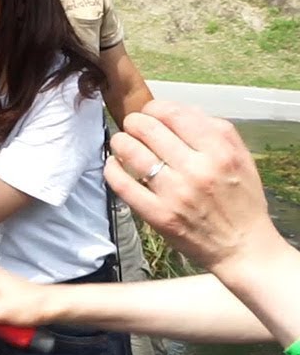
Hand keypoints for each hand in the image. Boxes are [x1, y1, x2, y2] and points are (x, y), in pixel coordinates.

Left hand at [104, 101, 275, 272]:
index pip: (174, 114)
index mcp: (219, 152)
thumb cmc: (242, 199)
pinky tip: (114, 164)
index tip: (150, 112)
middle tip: (133, 127)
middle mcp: (196, 170)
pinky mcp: (157, 215)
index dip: (154, 108)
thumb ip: (215, 130)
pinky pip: (122, 184)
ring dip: (120, 142)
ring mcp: (174, 193)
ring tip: (122, 143)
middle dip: (134, 122)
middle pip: (148, 129)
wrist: (243, 247)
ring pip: (131, 152)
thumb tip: (178, 110)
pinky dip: (112, 169)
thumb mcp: (241, 157)